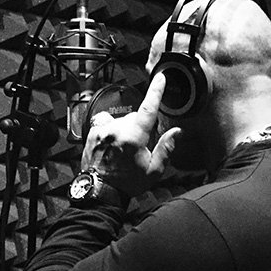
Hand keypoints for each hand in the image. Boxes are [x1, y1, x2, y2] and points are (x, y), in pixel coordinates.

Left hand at [81, 73, 180, 196]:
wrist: (100, 193)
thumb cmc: (127, 183)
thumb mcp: (153, 170)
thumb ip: (166, 148)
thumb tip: (178, 132)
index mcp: (134, 137)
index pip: (148, 108)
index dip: (155, 91)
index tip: (160, 78)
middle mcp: (116, 129)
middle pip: (134, 118)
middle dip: (139, 129)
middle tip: (138, 150)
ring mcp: (102, 130)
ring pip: (120, 121)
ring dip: (124, 130)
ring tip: (122, 151)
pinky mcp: (92, 133)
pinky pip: (106, 124)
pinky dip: (111, 131)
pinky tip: (111, 146)